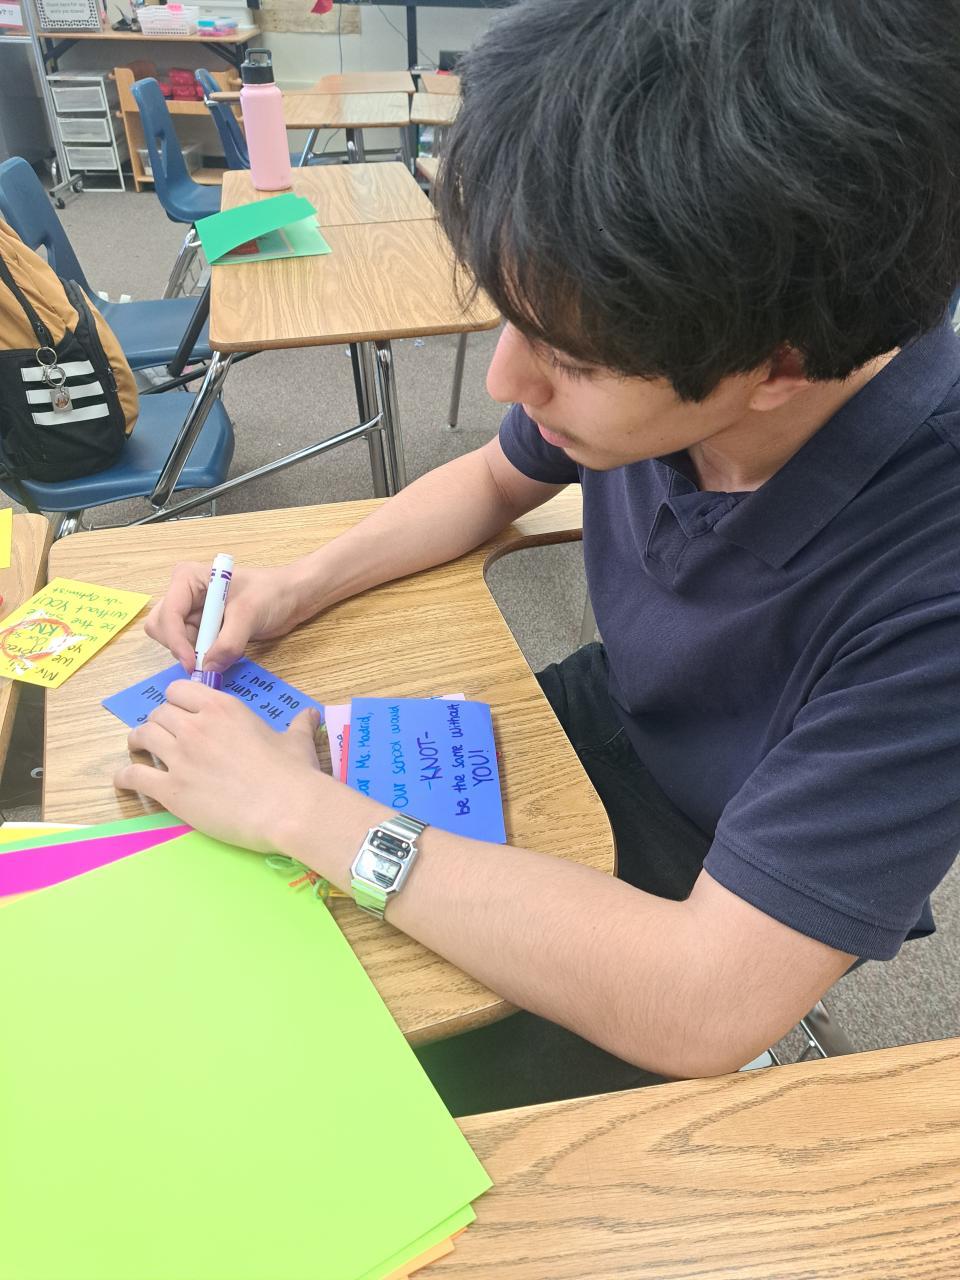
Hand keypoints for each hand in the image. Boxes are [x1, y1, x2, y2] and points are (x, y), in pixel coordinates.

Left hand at [114, 680, 327, 852]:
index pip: (179, 690)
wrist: (289, 809)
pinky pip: (134, 776)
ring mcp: (180, 757)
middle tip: (164, 738)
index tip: (180, 714)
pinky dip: (126, 778)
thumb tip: (311, 715)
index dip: (177, 701)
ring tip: (140, 752)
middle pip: (158, 713)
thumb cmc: (294, 773)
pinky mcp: (171, 789)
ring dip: (138, 744)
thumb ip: (298, 725)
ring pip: (142, 737)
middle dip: (159, 723)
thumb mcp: (297, 742)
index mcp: (223, 708)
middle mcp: (196, 726)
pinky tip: (127, 781)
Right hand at [145, 560, 318, 674]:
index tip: (192, 664)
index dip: (176, 640)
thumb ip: (228, 643)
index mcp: (188, 579)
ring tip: (222, 651)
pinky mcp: (201, 628)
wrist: (291, 598)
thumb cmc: (272, 593)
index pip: (168, 613)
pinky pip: (190, 648)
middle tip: (207, 659)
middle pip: (162, 627)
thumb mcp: (249, 615)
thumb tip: (208, 668)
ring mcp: (191, 612)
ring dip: (193, 653)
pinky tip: (223, 653)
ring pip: (174, 641)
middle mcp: (183, 594)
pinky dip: (201, 657)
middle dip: (181, 646)